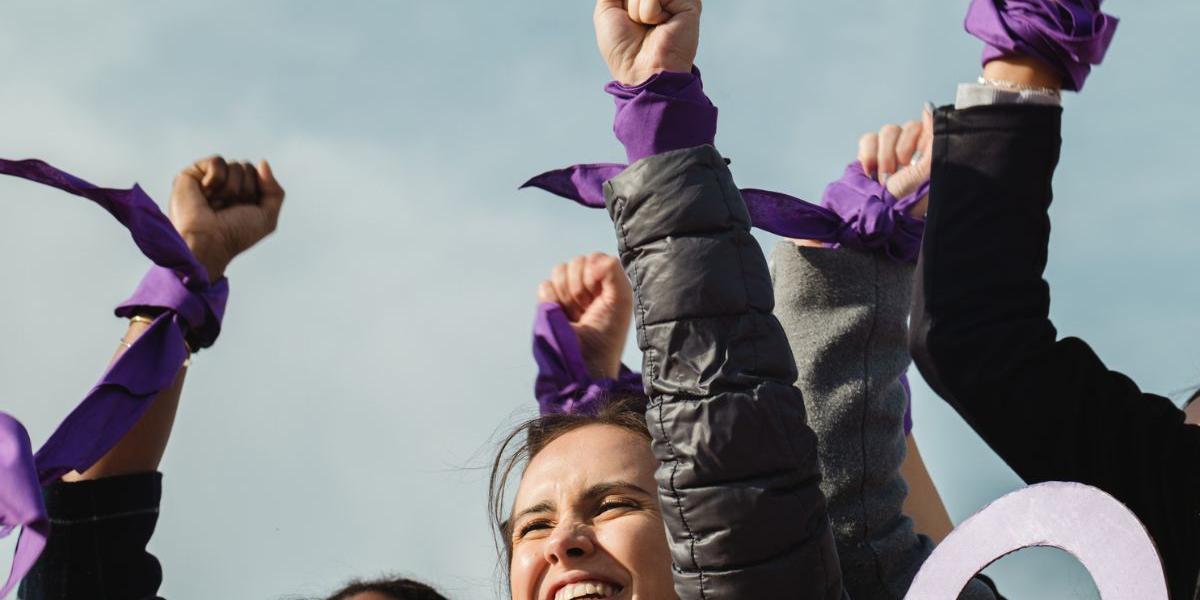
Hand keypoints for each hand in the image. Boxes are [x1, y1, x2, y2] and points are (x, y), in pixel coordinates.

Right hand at [169, 156, 284, 280]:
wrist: (208, 240)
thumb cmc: (236, 233)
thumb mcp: (267, 217)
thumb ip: (275, 191)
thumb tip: (263, 162)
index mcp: (244, 195)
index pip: (259, 175)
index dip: (257, 191)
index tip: (245, 210)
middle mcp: (227, 186)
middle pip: (248, 168)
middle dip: (244, 190)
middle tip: (229, 208)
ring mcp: (210, 179)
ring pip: (234, 165)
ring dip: (230, 188)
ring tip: (216, 204)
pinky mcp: (193, 174)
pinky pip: (217, 161)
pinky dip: (216, 178)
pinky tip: (205, 193)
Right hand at [538, 253, 633, 379]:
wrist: (585, 360)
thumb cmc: (608, 332)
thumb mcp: (621, 299)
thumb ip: (612, 270)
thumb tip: (589, 261)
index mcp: (605, 281)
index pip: (593, 258)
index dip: (595, 276)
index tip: (601, 299)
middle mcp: (586, 284)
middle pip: (576, 262)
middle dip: (581, 287)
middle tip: (588, 309)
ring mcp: (566, 293)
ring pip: (559, 271)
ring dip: (568, 294)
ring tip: (576, 314)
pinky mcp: (548, 304)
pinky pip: (545, 286)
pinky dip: (553, 300)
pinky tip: (563, 316)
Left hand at [594, 0, 700, 85]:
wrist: (641, 71)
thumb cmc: (624, 48)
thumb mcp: (607, 10)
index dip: (630, 1)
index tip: (631, 19)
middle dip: (630, 2)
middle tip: (636, 21)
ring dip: (637, 7)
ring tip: (648, 25)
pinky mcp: (689, 3)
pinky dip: (649, 10)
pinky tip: (659, 24)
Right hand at [858, 105, 933, 217]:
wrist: (873, 218)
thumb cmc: (904, 204)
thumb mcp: (924, 175)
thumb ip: (931, 141)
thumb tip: (929, 109)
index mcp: (931, 153)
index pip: (928, 125)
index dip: (916, 140)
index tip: (911, 161)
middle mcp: (913, 148)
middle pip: (907, 126)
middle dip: (899, 152)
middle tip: (896, 174)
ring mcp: (890, 150)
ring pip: (888, 130)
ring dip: (883, 156)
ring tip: (882, 178)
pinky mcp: (870, 153)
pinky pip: (868, 138)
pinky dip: (867, 155)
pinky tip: (870, 172)